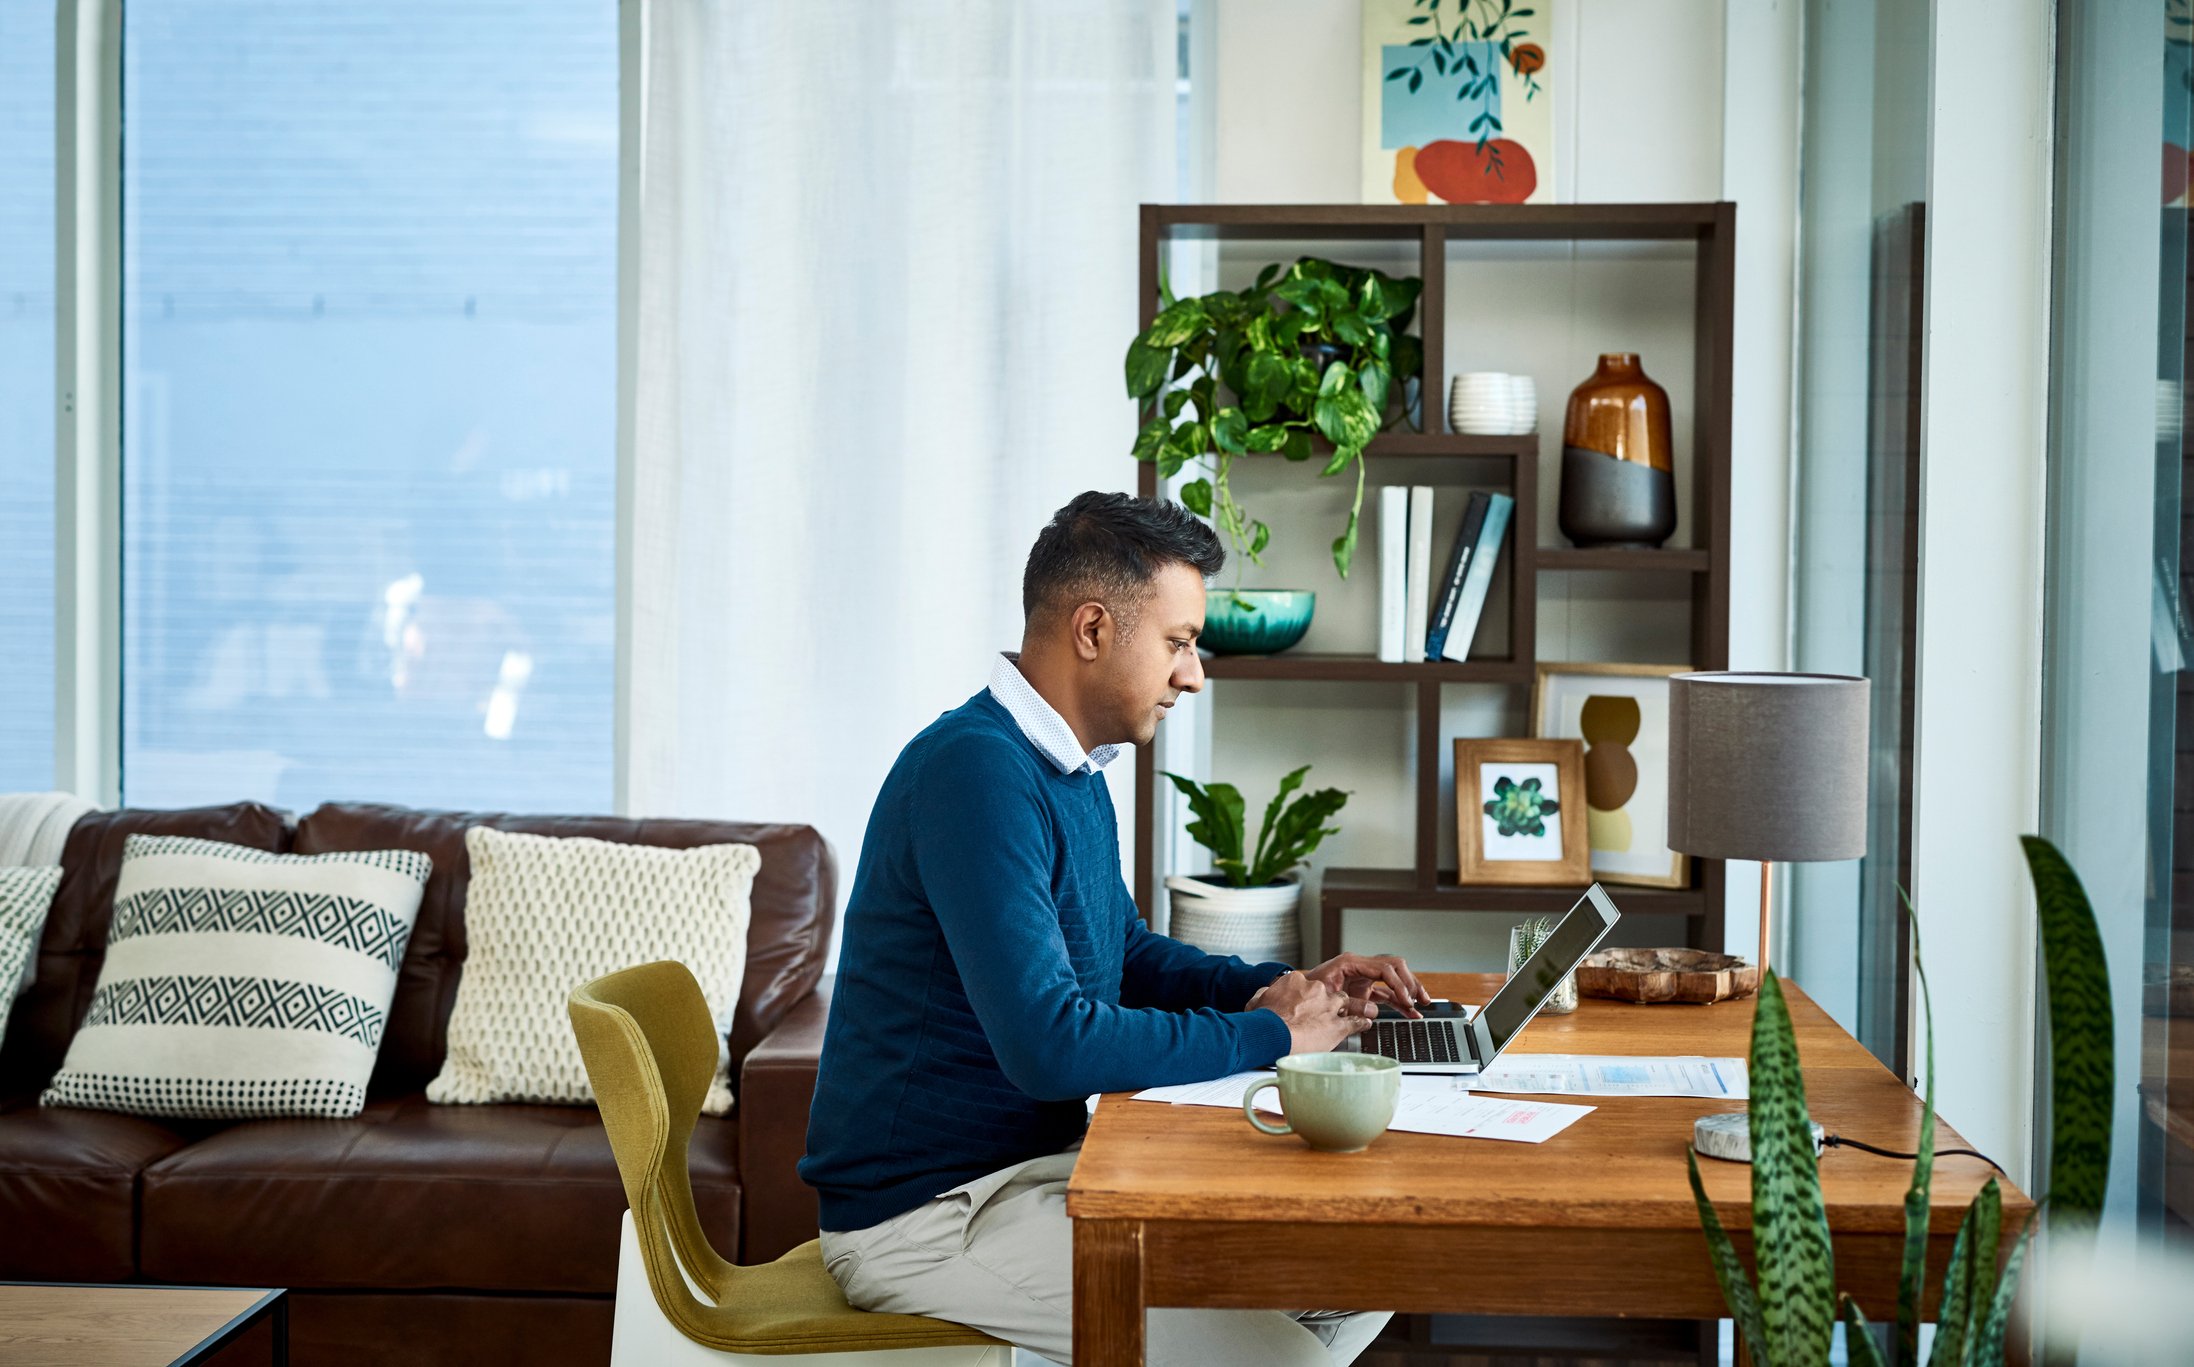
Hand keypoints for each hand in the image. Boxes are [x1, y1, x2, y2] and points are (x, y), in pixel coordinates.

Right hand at [1250, 970, 1373, 1055]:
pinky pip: (1355, 1022)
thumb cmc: (1262, 1021)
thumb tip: (1262, 996)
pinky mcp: (1337, 1026)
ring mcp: (1328, 1007)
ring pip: (1348, 1002)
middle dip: (1330, 1002)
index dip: (1309, 996)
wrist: (1272, 1034)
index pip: (1307, 984)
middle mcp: (1315, 990)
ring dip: (1354, 1008)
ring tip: (1361, 1011)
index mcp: (1296, 982)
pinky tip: (1364, 1024)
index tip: (1308, 1003)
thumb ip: (1264, 995)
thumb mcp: (1256, 1001)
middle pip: (1329, 992)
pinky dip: (1361, 1023)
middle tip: (1329, 1011)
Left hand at [1300, 953, 1430, 1018]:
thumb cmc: (1308, 993)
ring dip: (1408, 990)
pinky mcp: (1363, 988)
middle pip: (1395, 967)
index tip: (1407, 999)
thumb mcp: (1327, 998)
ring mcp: (1363, 976)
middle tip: (1419, 999)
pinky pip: (1385, 992)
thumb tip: (1372, 1012)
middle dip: (1410, 982)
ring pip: (1394, 979)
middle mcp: (1360, 966)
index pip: (1384, 968)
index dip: (1399, 984)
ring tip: (1422, 1005)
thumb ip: (1350, 1005)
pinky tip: (1408, 1011)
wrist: (1297, 997)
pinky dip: (1397, 1001)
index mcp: (1351, 963)